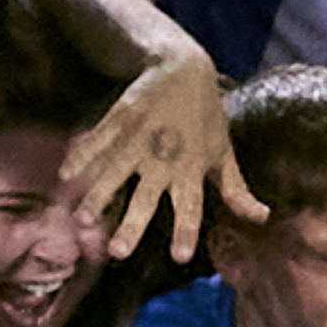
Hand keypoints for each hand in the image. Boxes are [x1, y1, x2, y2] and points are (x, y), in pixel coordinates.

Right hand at [64, 52, 258, 262]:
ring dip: (99, 195)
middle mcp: (165, 159)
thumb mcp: (224, 152)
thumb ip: (237, 190)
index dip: (186, 231)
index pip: (191, 206)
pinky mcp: (120, 120)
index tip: (180, 256)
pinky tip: (64, 174)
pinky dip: (80, 156)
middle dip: (133, 224)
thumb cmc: (206, 118)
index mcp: (192, 170)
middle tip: (118, 251)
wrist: (184, 69)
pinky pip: (98, 142)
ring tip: (84, 219)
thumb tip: (263, 218)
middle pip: (147, 197)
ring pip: (116, 173)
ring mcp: (139, 140)